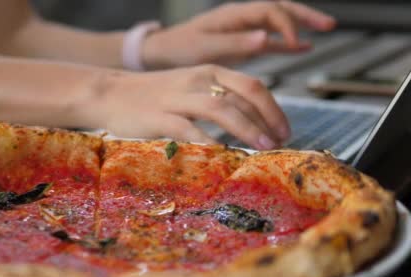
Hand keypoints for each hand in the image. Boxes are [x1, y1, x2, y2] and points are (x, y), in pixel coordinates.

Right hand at [74, 65, 289, 149]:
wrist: (110, 93)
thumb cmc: (154, 96)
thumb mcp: (190, 87)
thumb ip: (217, 98)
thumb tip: (250, 121)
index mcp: (209, 71)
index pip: (252, 86)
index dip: (274, 109)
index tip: (283, 131)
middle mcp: (198, 80)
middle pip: (244, 97)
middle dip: (268, 120)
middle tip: (279, 143)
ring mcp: (179, 97)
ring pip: (222, 110)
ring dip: (248, 130)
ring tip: (262, 148)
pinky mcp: (160, 116)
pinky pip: (191, 130)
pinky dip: (210, 143)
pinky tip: (223, 155)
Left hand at [142, 0, 335, 68]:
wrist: (163, 52)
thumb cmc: (179, 48)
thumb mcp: (205, 47)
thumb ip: (235, 43)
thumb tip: (266, 38)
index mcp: (233, 15)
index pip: (269, 11)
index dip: (286, 24)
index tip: (296, 42)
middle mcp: (241, 18)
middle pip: (279, 9)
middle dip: (304, 15)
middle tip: (328, 25)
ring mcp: (242, 29)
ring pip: (278, 22)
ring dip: (300, 25)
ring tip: (326, 29)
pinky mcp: (241, 42)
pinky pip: (269, 39)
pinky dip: (286, 42)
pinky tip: (302, 47)